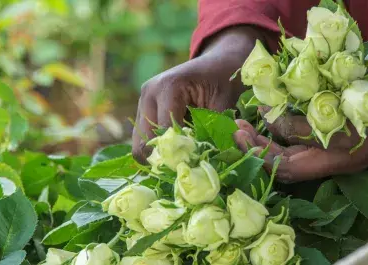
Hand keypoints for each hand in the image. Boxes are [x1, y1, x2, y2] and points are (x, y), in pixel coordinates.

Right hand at [131, 26, 264, 161]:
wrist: (218, 61)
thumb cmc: (224, 79)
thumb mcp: (226, 103)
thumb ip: (216, 129)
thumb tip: (213, 158)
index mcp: (168, 87)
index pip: (165, 133)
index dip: (180, 153)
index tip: (198, 163)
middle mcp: (149, 93)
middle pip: (145, 141)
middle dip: (166, 157)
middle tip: (189, 166)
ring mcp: (143, 101)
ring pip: (140, 142)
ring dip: (161, 153)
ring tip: (185, 158)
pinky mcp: (145, 109)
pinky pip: (145, 137)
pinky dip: (160, 147)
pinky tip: (180, 149)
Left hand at [234, 66, 367, 182]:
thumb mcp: (367, 75)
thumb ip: (332, 70)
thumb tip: (295, 54)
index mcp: (346, 136)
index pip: (297, 132)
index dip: (274, 119)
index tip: (261, 102)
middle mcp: (340, 158)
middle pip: (287, 166)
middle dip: (258, 150)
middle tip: (236, 130)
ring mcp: (341, 165)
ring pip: (293, 171)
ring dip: (267, 155)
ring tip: (245, 136)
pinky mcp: (343, 164)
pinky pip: (304, 167)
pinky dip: (284, 155)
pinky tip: (272, 137)